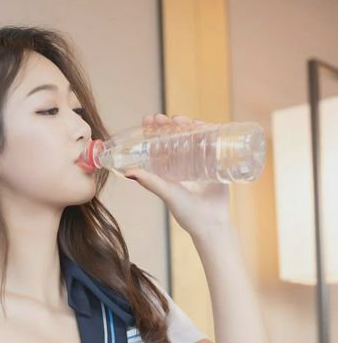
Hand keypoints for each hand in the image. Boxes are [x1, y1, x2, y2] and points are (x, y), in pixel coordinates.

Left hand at [124, 112, 231, 236]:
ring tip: (182, 120)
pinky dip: (210, 131)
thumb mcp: (166, 192)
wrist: (211, 224)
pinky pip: (213, 143)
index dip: (153, 130)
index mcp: (168, 169)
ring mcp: (200, 162)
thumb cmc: (186, 212)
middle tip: (163, 118)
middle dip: (169, 124)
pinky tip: (204, 125)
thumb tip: (127, 171)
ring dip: (188, 124)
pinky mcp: (216, 163)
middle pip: (175, 136)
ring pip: (194, 137)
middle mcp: (183, 164)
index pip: (158, 144)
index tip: (148, 120)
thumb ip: (149, 182)